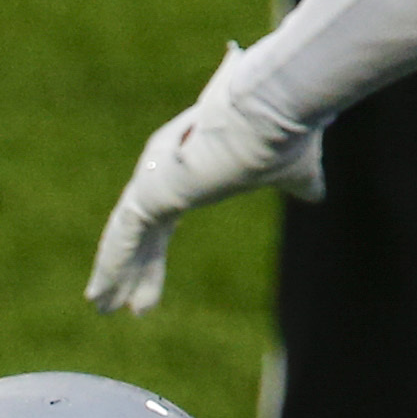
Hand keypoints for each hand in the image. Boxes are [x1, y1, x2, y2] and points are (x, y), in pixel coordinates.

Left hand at [84, 37, 326, 314]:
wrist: (276, 110)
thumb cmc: (286, 132)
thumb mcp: (293, 169)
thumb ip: (298, 183)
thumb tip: (316, 194)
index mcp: (191, 169)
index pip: (164, 220)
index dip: (154, 255)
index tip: (147, 285)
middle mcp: (166, 171)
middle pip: (144, 232)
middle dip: (134, 269)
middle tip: (118, 304)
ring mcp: (154, 179)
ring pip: (126, 236)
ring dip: (114, 272)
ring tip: (100, 306)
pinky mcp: (150, 189)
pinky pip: (124, 235)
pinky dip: (112, 264)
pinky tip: (100, 292)